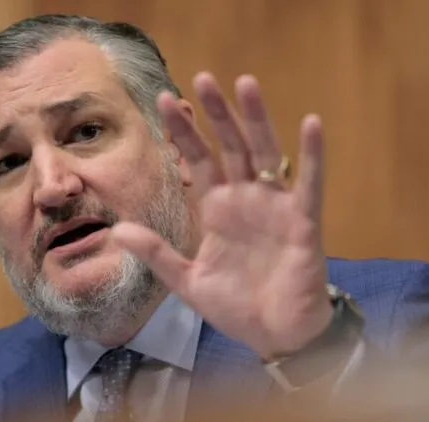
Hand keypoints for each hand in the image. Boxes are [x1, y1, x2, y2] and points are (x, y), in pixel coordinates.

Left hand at [111, 72, 331, 359]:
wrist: (275, 336)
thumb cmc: (236, 307)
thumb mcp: (187, 280)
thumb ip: (157, 253)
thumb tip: (116, 230)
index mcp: (217, 209)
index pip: (197, 160)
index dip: (183, 132)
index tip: (165, 101)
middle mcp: (245, 199)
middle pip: (229, 146)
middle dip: (216, 113)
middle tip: (202, 78)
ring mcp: (275, 206)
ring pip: (265, 153)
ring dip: (256, 119)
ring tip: (245, 83)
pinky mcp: (302, 221)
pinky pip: (309, 183)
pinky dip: (312, 155)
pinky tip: (311, 123)